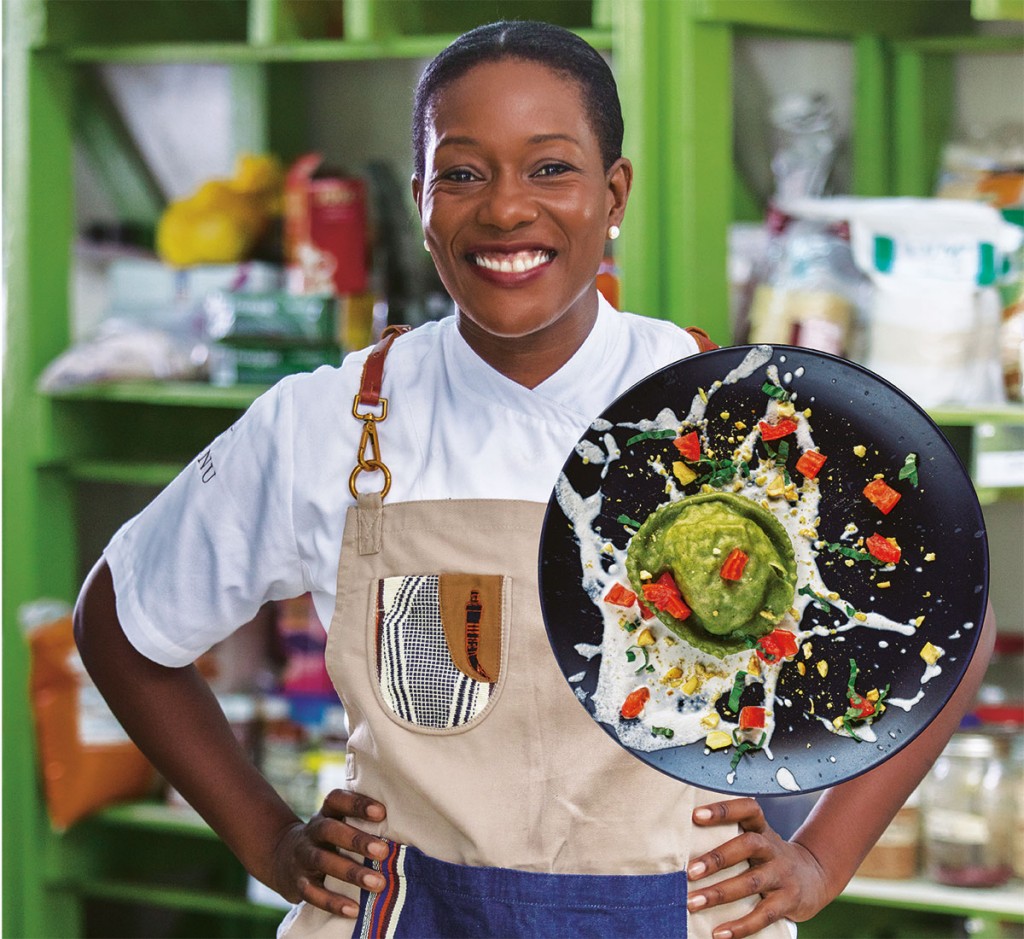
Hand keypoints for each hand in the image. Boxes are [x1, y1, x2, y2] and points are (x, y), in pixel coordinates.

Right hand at [270, 788, 389, 916]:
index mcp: (326, 813)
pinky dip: (333, 902)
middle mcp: (312, 832)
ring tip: (378, 883)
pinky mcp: (298, 883)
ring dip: (351, 873)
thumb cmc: (329, 837)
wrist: (282, 857)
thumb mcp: (338, 821)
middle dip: (357, 840)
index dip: (357, 804)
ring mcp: (302, 857)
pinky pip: (313, 893)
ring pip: (323, 862)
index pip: (337, 800)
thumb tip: (405, 822)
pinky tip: (354, 909)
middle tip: (383, 851)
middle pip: (330, 830)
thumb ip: (362, 820)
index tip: (381, 812)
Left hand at [686, 798, 829, 938]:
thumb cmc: (768, 856)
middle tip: (689, 871)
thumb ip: (730, 836)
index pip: (747, 809)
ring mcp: (782, 875)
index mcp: (762, 829)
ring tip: (692, 903)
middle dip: (717, 858)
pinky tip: (719, 933)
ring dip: (720, 893)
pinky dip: (741, 926)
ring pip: (751, 882)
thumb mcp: (757, 839)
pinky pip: (764, 914)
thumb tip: (681, 841)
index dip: (723, 810)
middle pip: (747, 845)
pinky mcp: (789, 901)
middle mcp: (773, 849)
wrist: (815, 877)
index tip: (695, 815)